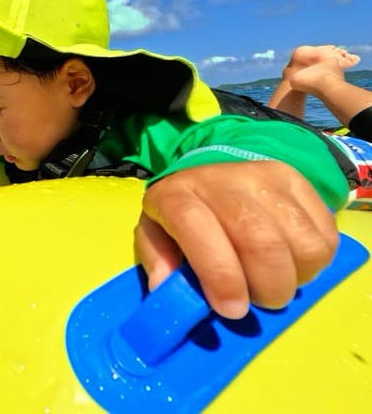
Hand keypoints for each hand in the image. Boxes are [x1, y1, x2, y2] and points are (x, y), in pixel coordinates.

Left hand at [134, 160, 338, 318]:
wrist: (213, 172)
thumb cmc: (182, 215)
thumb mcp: (155, 234)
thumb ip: (157, 260)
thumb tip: (166, 288)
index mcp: (178, 194)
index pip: (198, 226)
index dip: (219, 274)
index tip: (231, 309)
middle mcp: (224, 180)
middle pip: (261, 242)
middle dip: (266, 289)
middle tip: (257, 301)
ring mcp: (266, 178)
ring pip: (302, 244)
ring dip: (293, 279)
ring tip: (274, 279)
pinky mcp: (298, 182)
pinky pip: (325, 238)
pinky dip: (313, 264)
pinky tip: (290, 261)